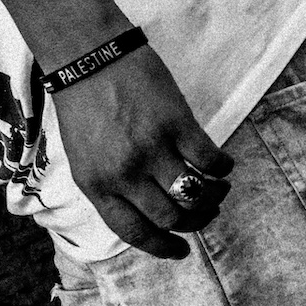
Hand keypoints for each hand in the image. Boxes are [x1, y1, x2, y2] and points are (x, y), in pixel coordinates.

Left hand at [52, 45, 232, 259]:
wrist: (88, 55)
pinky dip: (222, 168)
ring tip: (218, 190)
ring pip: (194, 193)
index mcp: (97, 185)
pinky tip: (223, 165)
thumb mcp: (84, 156)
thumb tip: (150, 207)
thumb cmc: (83, 103)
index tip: (180, 250)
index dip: (162, 247)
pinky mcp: (177, 124)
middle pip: (171, 216)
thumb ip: (113, 184)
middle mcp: (125, 173)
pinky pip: (210, 160)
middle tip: (206, 212)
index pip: (135, 232)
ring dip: (213, 197)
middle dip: (195, 221)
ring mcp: (152, 149)